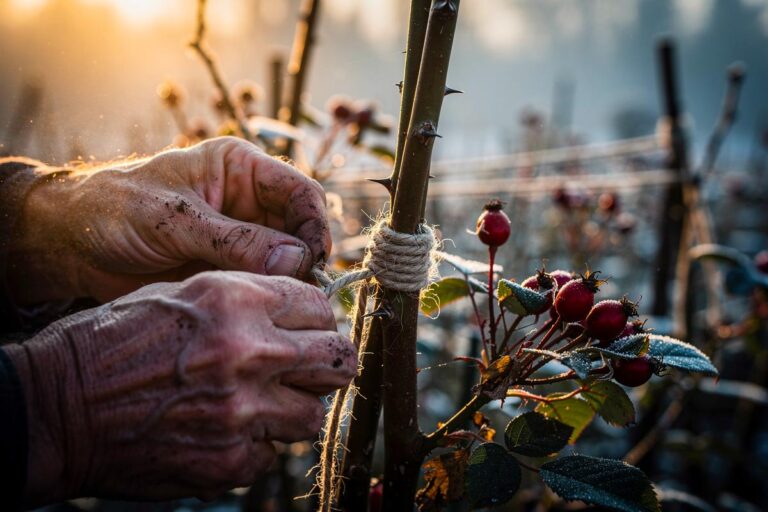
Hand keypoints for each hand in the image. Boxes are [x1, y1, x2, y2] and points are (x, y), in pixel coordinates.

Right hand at [4, 271, 355, 504]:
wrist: (57, 408)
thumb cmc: (112, 343)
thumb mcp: (179, 294)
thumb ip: (246, 300)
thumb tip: (295, 315)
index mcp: (236, 300)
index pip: (320, 305)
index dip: (315, 318)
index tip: (305, 329)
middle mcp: (249, 351)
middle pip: (338, 358)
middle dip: (327, 363)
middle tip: (309, 368)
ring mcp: (242, 411)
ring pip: (312, 414)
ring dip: (293, 409)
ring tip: (261, 404)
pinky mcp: (229, 462)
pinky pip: (271, 454)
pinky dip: (255, 446)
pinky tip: (222, 432)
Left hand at [10, 137, 330, 303]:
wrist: (70, 243)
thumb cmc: (115, 210)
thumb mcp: (174, 220)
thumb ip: (235, 240)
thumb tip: (295, 260)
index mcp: (240, 170)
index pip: (300, 191)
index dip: (314, 223)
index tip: (314, 259)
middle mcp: (248, 204)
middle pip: (300, 229)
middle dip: (306, 258)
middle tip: (304, 291)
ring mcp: (241, 240)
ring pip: (286, 262)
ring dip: (289, 283)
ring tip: (286, 307)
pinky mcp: (228, 270)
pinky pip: (261, 285)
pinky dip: (267, 299)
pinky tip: (264, 315)